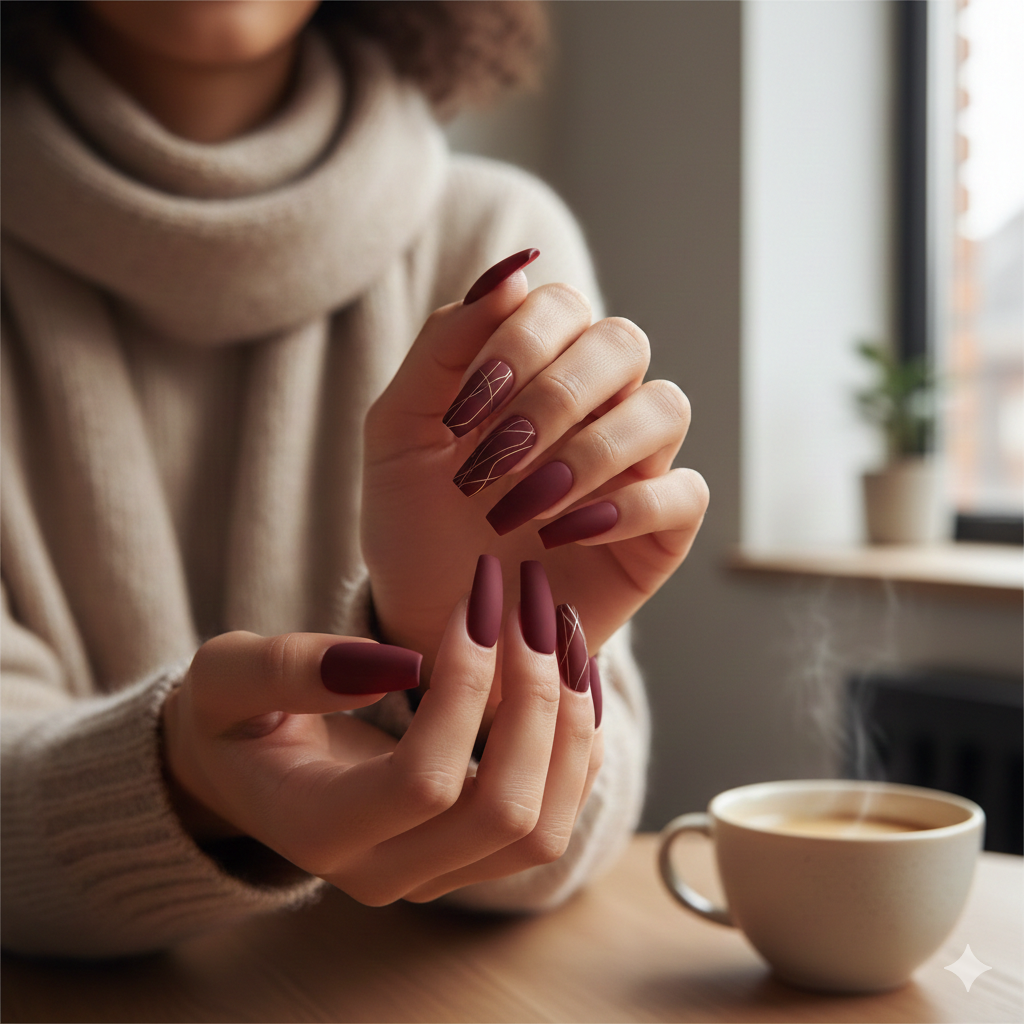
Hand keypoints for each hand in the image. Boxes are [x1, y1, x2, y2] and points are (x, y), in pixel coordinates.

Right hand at [161, 558, 601, 902]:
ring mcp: (439, 875)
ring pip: (543, 829)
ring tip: (564, 632)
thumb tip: (397, 665)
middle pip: (504, 814)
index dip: (464, 688)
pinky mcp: (473, 858)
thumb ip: (289, 669)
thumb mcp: (229, 676)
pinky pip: (554, 817)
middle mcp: (388, 872)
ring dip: (570, 725)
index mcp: (322, 830)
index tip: (477, 602)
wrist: (250, 770)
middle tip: (537, 608)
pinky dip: (578, 746)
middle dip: (536, 701)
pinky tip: (570, 674)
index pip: (424, 782)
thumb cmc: (236, 715)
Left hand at [362, 252, 707, 682]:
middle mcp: (595, 406)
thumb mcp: (400, 432)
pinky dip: (629, 505)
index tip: (463, 415)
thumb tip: (511, 269)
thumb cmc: (415, 524)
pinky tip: (566, 534)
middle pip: (622, 343)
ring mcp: (634, 464)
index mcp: (536, 369)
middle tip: (494, 461)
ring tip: (525, 506)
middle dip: (554, 398)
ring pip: (664, 408)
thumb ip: (443, 346)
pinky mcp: (659, 529)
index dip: (518, 344)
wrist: (433, 618)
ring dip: (589, 452)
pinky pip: (684, 491)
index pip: (560, 307)